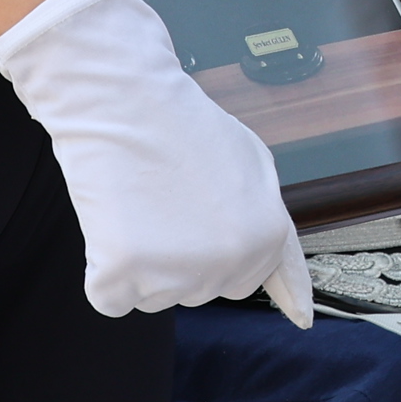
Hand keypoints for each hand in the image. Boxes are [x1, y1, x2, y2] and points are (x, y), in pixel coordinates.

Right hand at [0, 0, 310, 327]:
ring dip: (143, 266)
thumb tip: (296, 299)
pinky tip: (112, 225)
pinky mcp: (122, 273)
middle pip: (199, 293)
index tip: (206, 245)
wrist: (129, 102)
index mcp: (266, 240)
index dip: (218, 254)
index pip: (246, 282)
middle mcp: (227, 264)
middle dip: (182, 261)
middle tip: (167, 204)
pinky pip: (111, 299)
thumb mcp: (257, 171)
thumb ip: (272, 230)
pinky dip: (104, 272)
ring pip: (154, 298)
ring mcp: (175, 273)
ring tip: (141, 206)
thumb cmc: (188, 130)